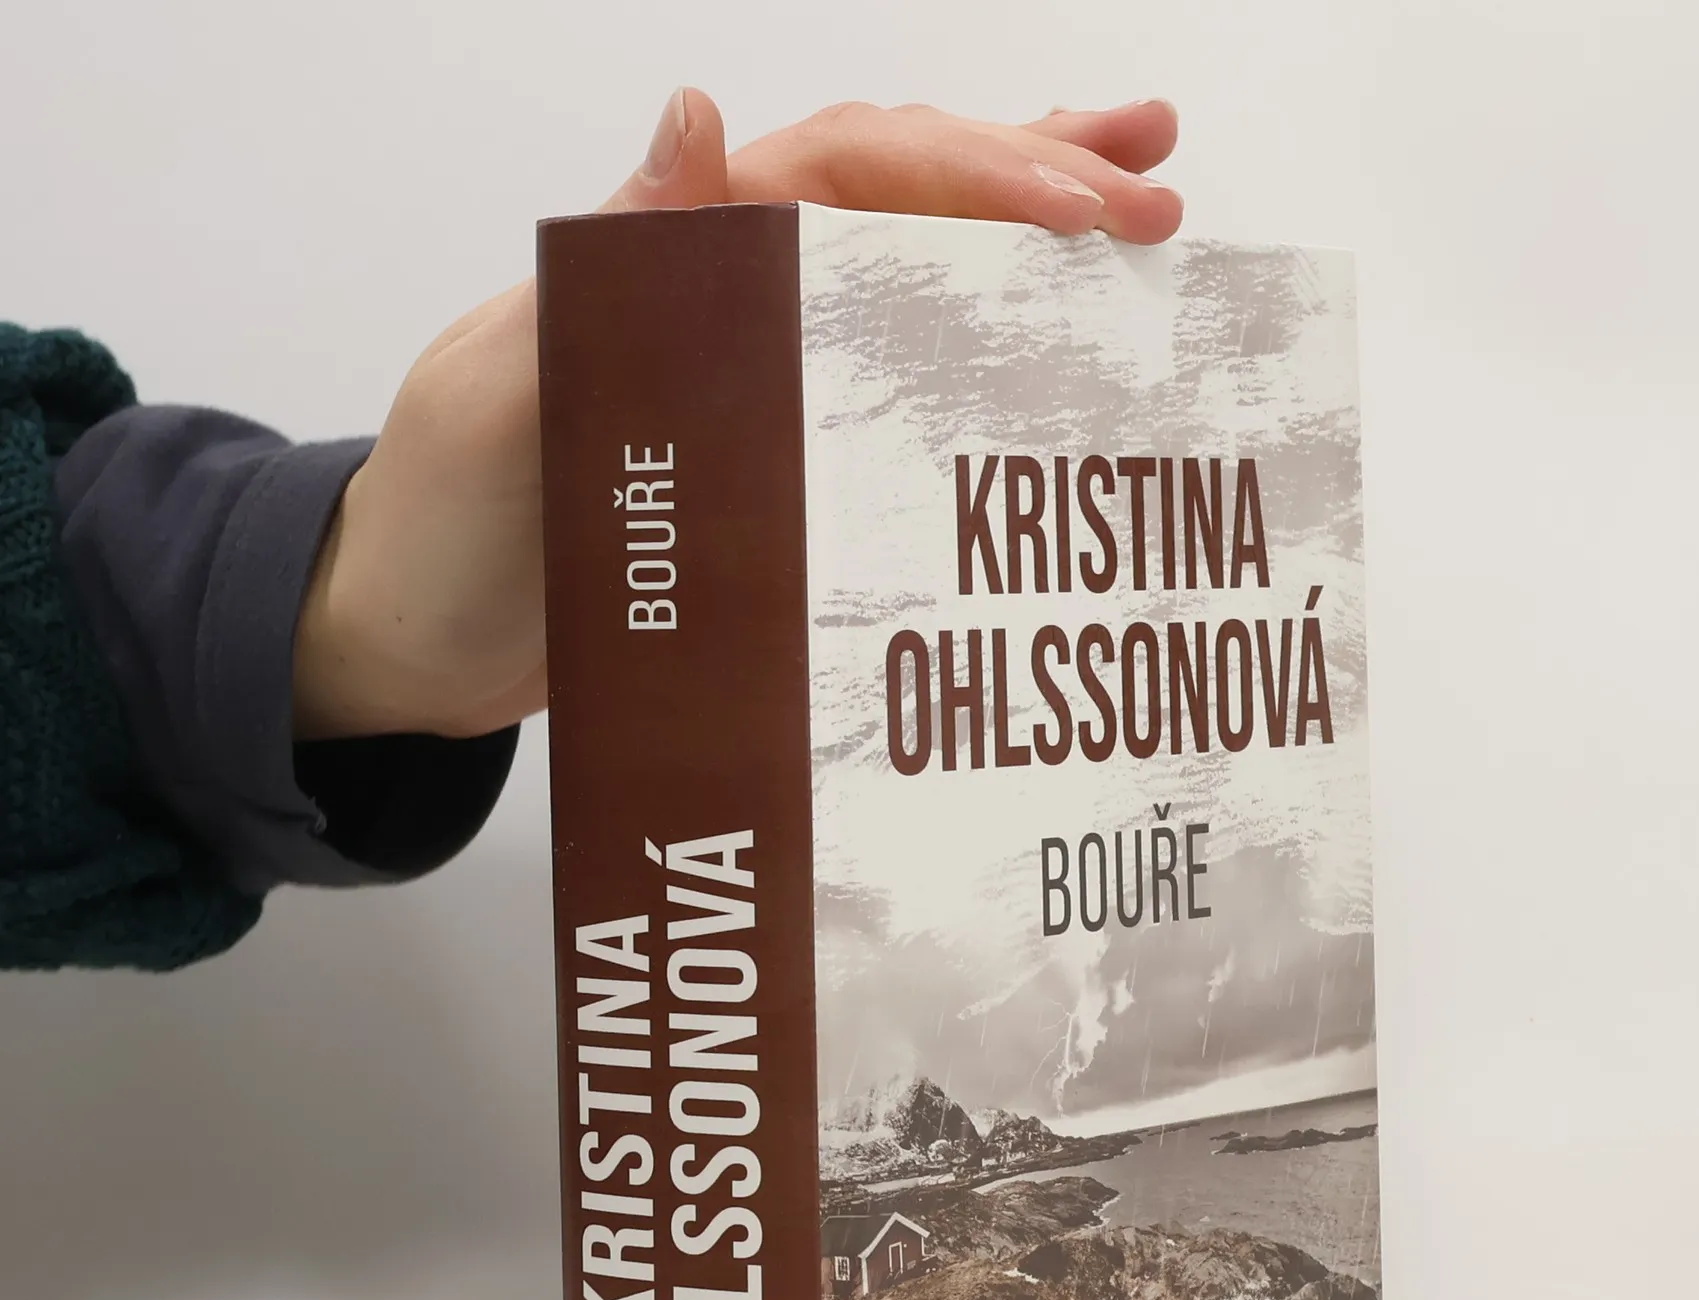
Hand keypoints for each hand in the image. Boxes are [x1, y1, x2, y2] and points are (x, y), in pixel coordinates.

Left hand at [292, 90, 1182, 740]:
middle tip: (1158, 193)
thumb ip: (601, 272)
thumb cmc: (438, 525)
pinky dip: (970, 360)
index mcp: (671, 253)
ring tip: (1144, 219)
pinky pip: (886, 379)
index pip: (846, 175)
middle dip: (1033, 179)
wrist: (406, 647)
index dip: (972, 180)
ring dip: (1021, 240)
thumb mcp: (499, 396)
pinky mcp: (767, 450)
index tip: (1084, 218)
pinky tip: (1042, 367)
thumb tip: (697, 121)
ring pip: (905, 271)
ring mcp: (754, 368)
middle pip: (898, 197)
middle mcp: (727, 292)